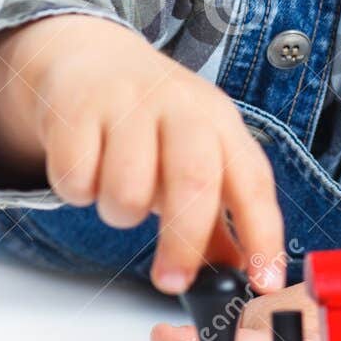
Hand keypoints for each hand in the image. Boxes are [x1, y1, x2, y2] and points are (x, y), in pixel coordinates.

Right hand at [0, 14, 283, 294]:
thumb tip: (240, 277)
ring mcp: (128, 103)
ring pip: (127, 191)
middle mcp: (181, 107)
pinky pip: (76, 180)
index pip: (253, 182)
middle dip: (183, 244)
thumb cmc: (151, 122)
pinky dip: (77, 191)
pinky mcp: (76, 108)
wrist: (88, 57)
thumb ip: (217, 221)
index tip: (264, 282)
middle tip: (171, 281)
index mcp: (220, 123)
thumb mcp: (197, 156)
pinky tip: (86, 166)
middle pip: (194, 181)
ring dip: (120, 213)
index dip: (264, 234)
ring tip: (119, 192)